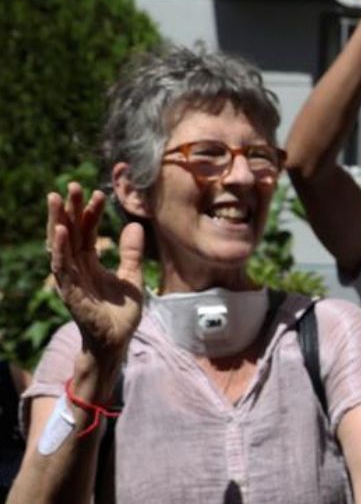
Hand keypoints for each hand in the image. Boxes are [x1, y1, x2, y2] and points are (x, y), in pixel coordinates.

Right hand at [46, 183, 143, 359]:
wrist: (117, 342)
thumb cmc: (121, 314)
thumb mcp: (132, 277)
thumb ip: (131, 253)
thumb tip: (134, 225)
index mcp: (89, 264)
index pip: (86, 233)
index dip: (90, 213)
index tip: (98, 193)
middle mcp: (77, 269)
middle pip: (70, 233)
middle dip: (70, 209)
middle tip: (73, 185)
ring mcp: (71, 280)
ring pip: (60, 246)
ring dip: (58, 222)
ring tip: (57, 199)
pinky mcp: (70, 292)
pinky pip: (62, 267)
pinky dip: (60, 249)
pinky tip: (60, 231)